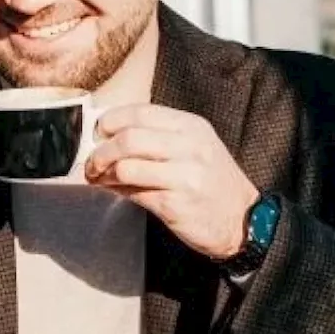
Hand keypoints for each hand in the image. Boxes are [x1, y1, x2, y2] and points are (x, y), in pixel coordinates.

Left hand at [84, 103, 259, 260]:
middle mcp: (190, 147)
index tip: (97, 133)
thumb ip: (157, 138)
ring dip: (103, 173)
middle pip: (129, 139)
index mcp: (191, 127)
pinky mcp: (176, 204)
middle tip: (91, 162)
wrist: (243, 220)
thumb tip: (109, 138)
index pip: (141, 112)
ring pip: (127, 167)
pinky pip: (134, 194)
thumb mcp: (194, 148)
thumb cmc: (212, 182)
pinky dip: (116, 191)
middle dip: (101, 151)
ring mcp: (185, 176)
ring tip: (98, 178)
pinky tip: (112, 190)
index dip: (111, 121)